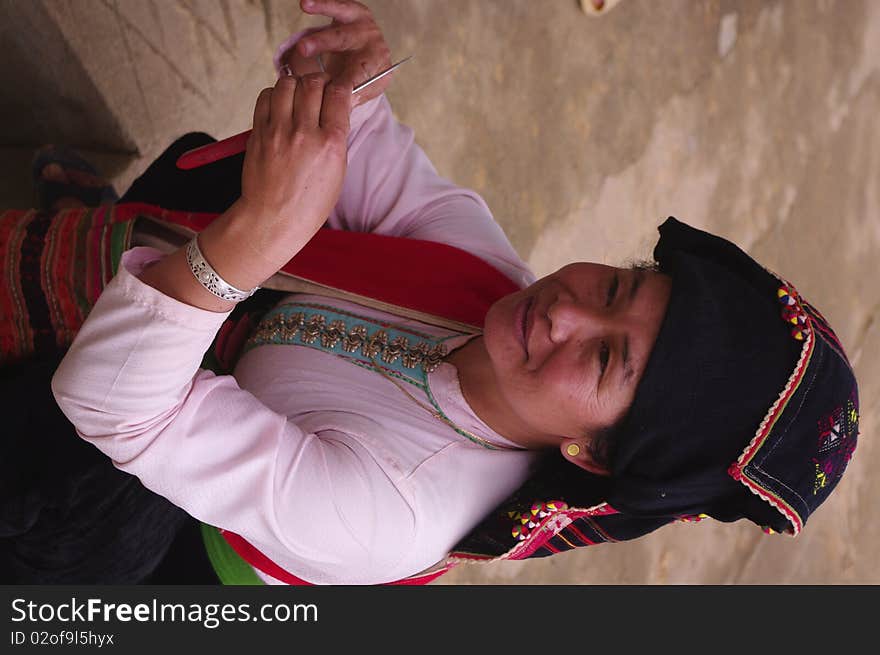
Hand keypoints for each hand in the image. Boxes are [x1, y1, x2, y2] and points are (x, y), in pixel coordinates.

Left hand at [237, 72, 350, 253]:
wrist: (273, 219)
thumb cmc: (308, 201)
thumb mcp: (337, 171)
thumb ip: (336, 136)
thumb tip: (336, 107)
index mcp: (330, 144)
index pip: (338, 93)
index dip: (340, 87)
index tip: (339, 90)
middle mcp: (304, 134)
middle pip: (313, 83)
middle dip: (318, 83)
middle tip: (318, 92)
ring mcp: (278, 131)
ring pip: (287, 83)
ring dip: (295, 85)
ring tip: (298, 98)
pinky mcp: (258, 132)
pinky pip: (265, 96)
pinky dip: (274, 95)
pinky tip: (280, 107)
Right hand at [281, 0, 391, 107]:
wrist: (370, 56)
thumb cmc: (360, 78)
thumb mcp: (357, 92)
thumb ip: (344, 99)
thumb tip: (330, 113)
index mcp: (377, 68)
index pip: (360, 76)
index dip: (342, 83)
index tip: (323, 89)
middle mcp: (373, 46)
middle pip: (350, 48)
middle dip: (324, 47)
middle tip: (303, 51)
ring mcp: (364, 27)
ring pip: (342, 29)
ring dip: (320, 33)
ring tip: (302, 38)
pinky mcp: (352, 13)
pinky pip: (338, 7)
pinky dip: (321, 5)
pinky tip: (305, 4)